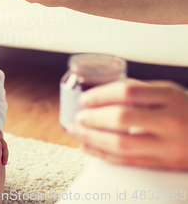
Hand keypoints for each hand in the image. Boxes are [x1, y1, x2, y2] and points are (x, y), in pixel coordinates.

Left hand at [68, 79, 187, 169]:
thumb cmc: (184, 109)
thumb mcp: (168, 92)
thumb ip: (139, 91)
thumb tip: (99, 93)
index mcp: (170, 97)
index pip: (128, 92)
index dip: (101, 94)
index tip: (85, 98)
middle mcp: (170, 121)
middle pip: (122, 119)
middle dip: (94, 118)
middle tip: (79, 117)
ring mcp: (168, 145)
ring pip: (122, 144)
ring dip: (93, 139)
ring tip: (77, 132)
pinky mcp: (164, 163)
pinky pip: (128, 161)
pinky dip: (104, 155)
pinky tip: (88, 148)